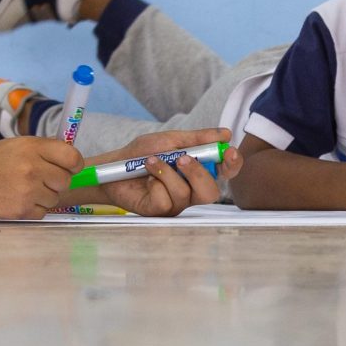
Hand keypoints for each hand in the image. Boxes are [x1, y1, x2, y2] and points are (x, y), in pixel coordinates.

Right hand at [0, 136, 81, 219]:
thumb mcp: (13, 146)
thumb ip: (42, 151)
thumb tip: (71, 160)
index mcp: (31, 147)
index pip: (72, 156)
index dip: (74, 164)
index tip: (70, 167)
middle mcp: (32, 167)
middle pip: (65, 180)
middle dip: (55, 182)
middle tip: (36, 180)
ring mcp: (27, 191)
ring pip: (55, 198)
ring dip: (43, 197)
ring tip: (20, 190)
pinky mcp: (21, 211)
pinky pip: (42, 212)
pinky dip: (33, 210)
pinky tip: (15, 201)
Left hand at [92, 128, 236, 216]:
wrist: (113, 166)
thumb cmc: (141, 154)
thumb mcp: (170, 140)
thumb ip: (197, 139)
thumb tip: (225, 134)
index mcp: (199, 171)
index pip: (225, 172)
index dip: (232, 165)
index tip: (228, 153)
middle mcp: (191, 190)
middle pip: (211, 191)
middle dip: (199, 173)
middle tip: (182, 158)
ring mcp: (176, 203)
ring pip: (185, 194)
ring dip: (166, 172)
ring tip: (150, 162)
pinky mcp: (159, 211)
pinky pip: (165, 199)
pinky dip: (154, 183)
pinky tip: (145, 179)